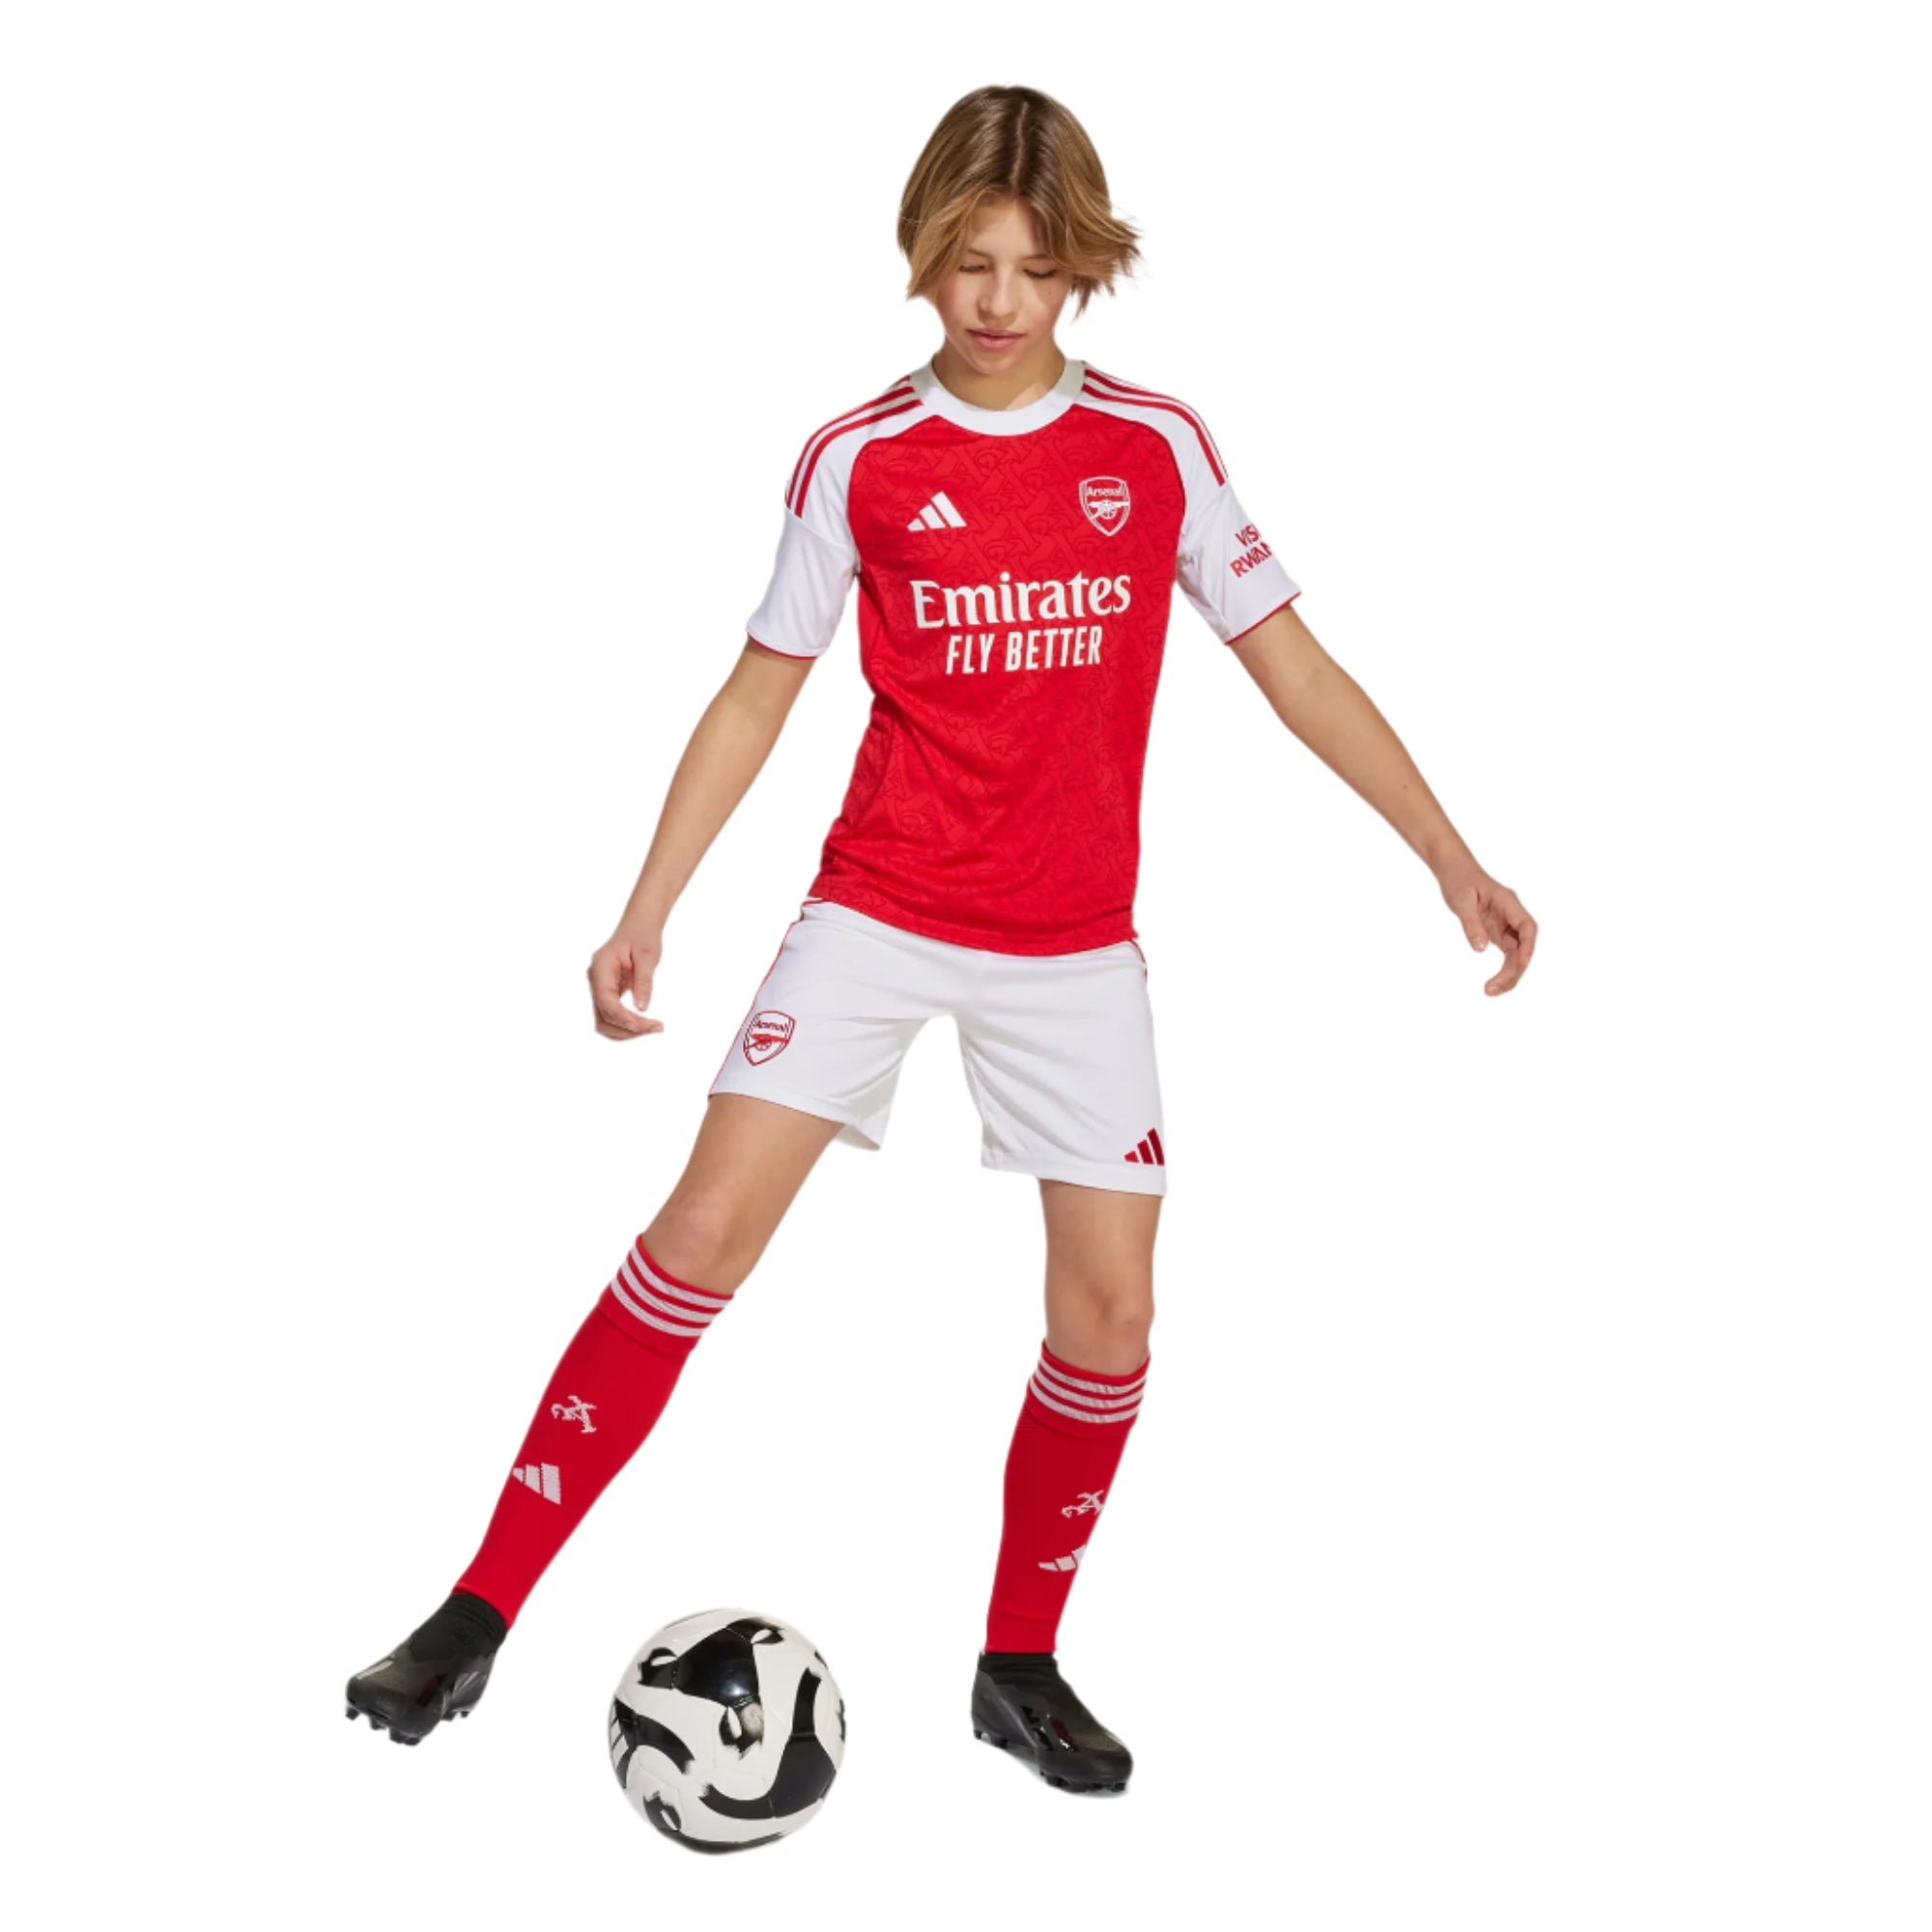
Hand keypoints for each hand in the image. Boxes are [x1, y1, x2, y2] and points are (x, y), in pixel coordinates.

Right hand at [588, 925, 666, 1038]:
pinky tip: (644, 1025)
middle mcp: (595, 979)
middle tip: (656, 1027)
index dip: (622, 1017)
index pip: (605, 1000)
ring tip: (653, 1028)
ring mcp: (599, 987)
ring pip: (604, 1021)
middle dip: (627, 1028)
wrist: (639, 924)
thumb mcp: (648, 955)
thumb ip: (643, 981)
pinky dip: (626, 1024)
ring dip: (626, 1030)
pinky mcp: (608, 992)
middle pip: (603, 1016)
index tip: (643, 1026)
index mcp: (601, 967)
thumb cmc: (643, 934)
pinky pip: (612, 1015)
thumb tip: (641, 1008)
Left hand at [1439, 864, 1537, 995]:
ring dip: (1509, 974)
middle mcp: (1511, 915)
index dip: (1528, 947)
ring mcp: (1507, 925)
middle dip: (1514, 970)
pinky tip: (1493, 984)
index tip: (1521, 964)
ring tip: (1490, 991)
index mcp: (1508, 902)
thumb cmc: (1459, 879)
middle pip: (1523, 946)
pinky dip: (1503, 969)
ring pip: (1516, 954)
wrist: (1454, 869)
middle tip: (1493, 988)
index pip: (1527, 927)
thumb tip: (1480, 949)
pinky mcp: (1498, 932)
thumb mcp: (1461, 901)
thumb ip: (1471, 924)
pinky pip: (1507, 954)